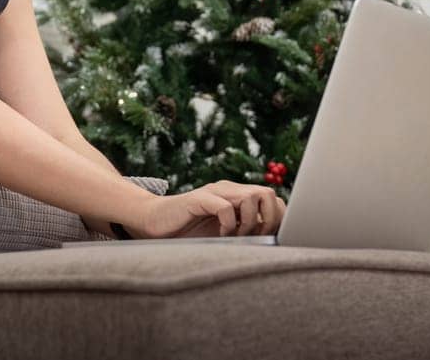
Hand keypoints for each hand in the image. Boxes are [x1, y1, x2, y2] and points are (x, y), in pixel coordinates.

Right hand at [128, 181, 285, 239]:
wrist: (153, 222)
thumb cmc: (188, 232)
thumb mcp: (224, 233)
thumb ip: (246, 230)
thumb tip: (275, 240)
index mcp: (237, 195)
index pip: (273, 199)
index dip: (276, 219)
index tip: (266, 238)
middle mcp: (228, 189)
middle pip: (268, 194)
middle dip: (268, 220)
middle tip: (256, 238)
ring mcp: (213, 192)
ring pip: (250, 197)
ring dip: (248, 222)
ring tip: (236, 237)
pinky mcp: (198, 199)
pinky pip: (224, 207)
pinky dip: (228, 225)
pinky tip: (220, 236)